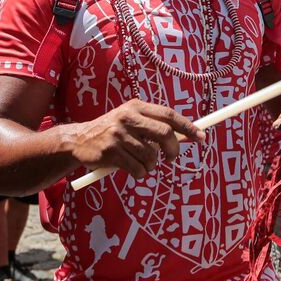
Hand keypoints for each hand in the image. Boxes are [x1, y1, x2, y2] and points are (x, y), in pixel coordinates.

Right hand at [70, 99, 204, 179]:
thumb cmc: (112, 132)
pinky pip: (137, 169)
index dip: (188, 127)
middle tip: (171, 158)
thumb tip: (186, 136)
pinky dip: (140, 173)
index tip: (202, 137)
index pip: (169, 115)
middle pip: (164, 134)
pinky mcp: (111, 152)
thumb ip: (153, 125)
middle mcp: (128, 118)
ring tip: (143, 164)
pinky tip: (132, 169)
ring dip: (151, 165)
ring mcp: (118, 135)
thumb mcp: (130, 120)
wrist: (78, 140)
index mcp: (136, 106)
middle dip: (173, 150)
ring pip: (151, 156)